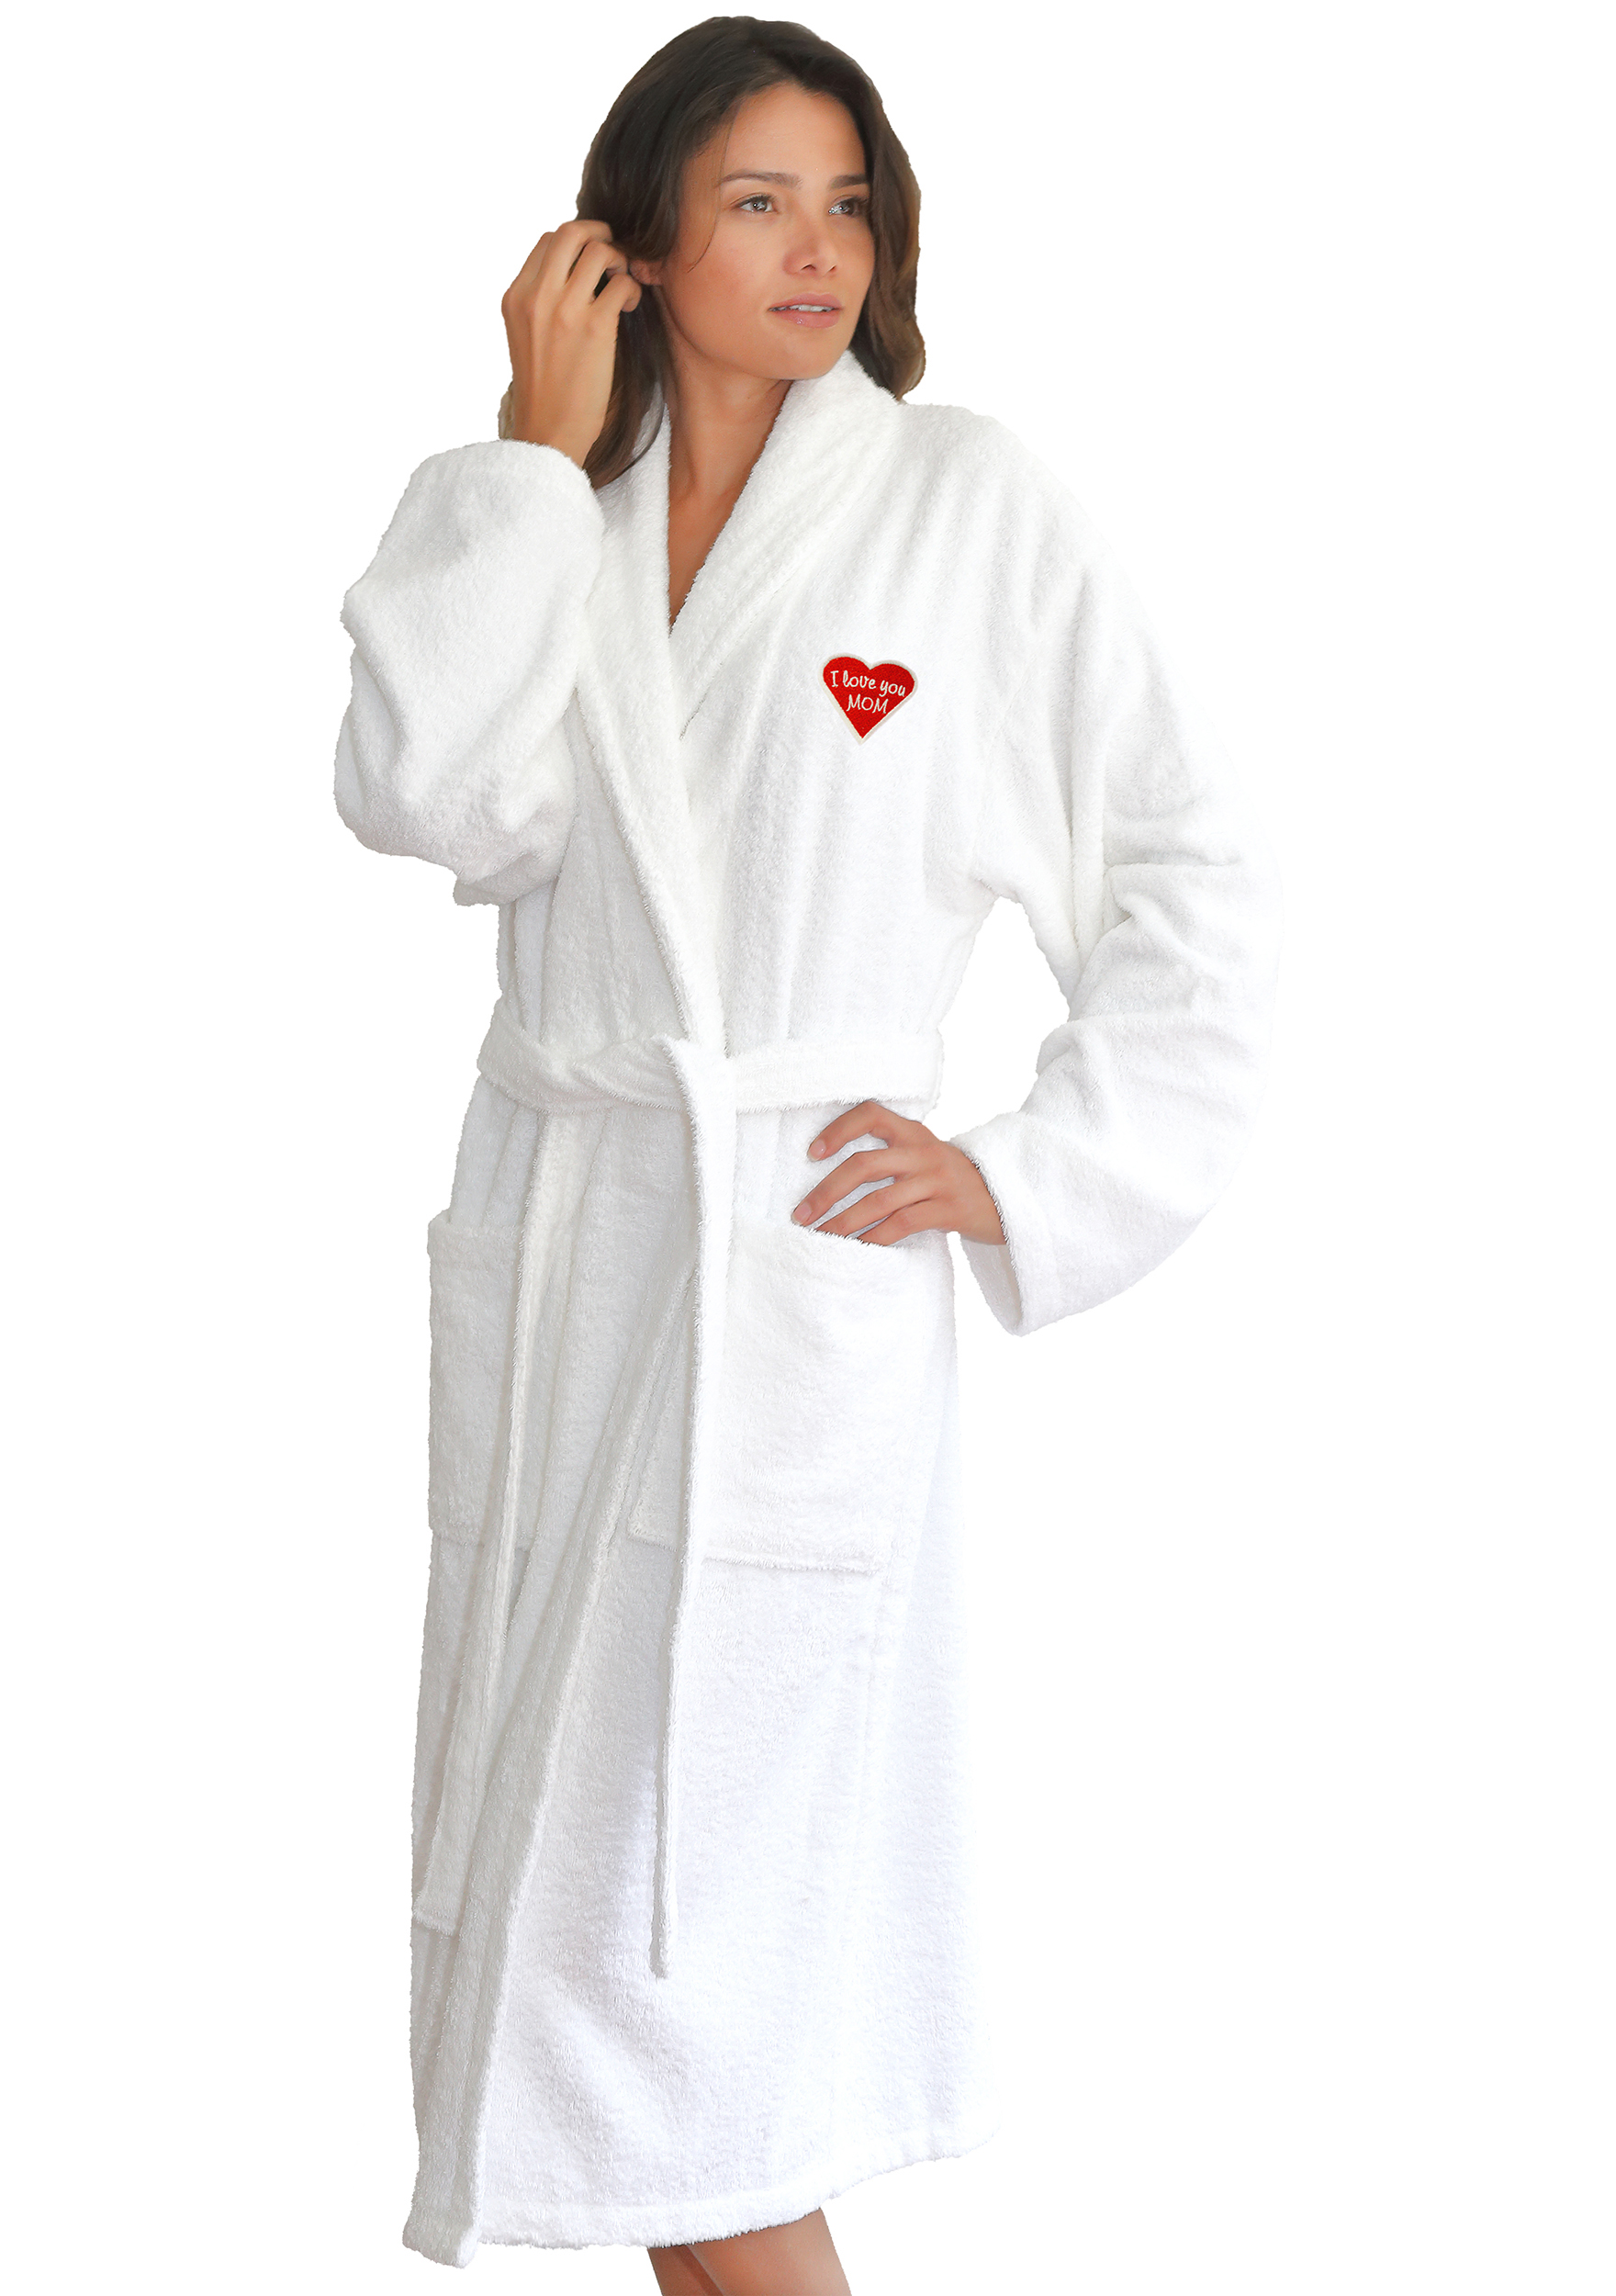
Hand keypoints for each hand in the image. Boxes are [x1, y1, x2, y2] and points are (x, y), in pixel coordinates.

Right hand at [501, 219, 642, 466]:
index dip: (575, 242)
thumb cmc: (544, 390)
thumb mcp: (526, 335)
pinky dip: (632, 289)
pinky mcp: (595, 327)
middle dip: (600, 234)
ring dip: (619, 261)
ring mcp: (565, 309)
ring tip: (623, 285)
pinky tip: (629, 308)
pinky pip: (622, 284)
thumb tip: (572, 271)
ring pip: (599, 251)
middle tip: (615, 255)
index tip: (590, 259)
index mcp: (516, 296)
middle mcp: (537, 296)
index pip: (547, 241)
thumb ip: (541, 300)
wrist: (548, 433)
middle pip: (571, 232)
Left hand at [791, 1102, 1006, 1247]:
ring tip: (820, 1236)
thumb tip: (835, 1177)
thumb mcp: (926, 1158)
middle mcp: (925, 1152)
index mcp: (915, 1133)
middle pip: (865, 1164)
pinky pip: (901, 1225)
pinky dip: (873, 1239)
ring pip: (879, 1200)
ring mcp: (938, 1181)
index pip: (871, 1114)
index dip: (838, 1129)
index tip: (811, 1152)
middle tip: (801, 1214)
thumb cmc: (954, 1182)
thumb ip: (893, 1156)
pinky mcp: (949, 1210)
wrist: (1008, 1200)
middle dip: (826, 1191)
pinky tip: (856, 1250)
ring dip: (843, 1222)